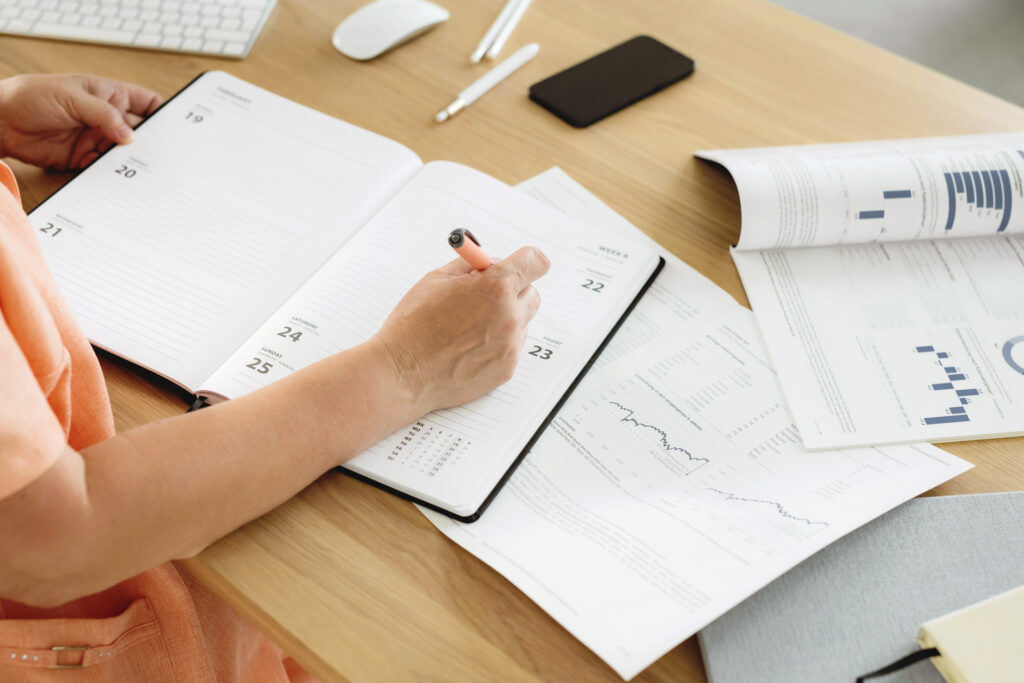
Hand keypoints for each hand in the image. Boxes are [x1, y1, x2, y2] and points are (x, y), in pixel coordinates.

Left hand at [0, 73, 161, 170]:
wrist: (1, 121)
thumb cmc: (31, 96)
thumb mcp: (72, 97)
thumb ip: (104, 115)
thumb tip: (130, 135)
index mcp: (109, 95)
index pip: (146, 103)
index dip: (163, 114)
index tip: (178, 128)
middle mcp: (106, 119)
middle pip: (140, 133)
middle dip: (151, 144)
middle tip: (163, 156)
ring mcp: (96, 140)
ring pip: (124, 154)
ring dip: (131, 162)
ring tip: (144, 171)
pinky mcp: (84, 159)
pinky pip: (104, 169)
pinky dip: (112, 176)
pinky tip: (119, 179)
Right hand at [372, 246, 550, 413]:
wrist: (402, 373)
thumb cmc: (412, 326)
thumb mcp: (436, 280)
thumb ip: (470, 267)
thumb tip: (489, 264)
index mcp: (495, 287)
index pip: (535, 262)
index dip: (527, 261)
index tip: (522, 263)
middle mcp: (509, 316)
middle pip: (532, 292)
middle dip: (513, 290)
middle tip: (487, 296)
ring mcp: (510, 345)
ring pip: (522, 322)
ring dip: (505, 318)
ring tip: (469, 327)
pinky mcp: (507, 369)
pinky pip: (513, 347)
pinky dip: (498, 344)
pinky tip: (469, 347)